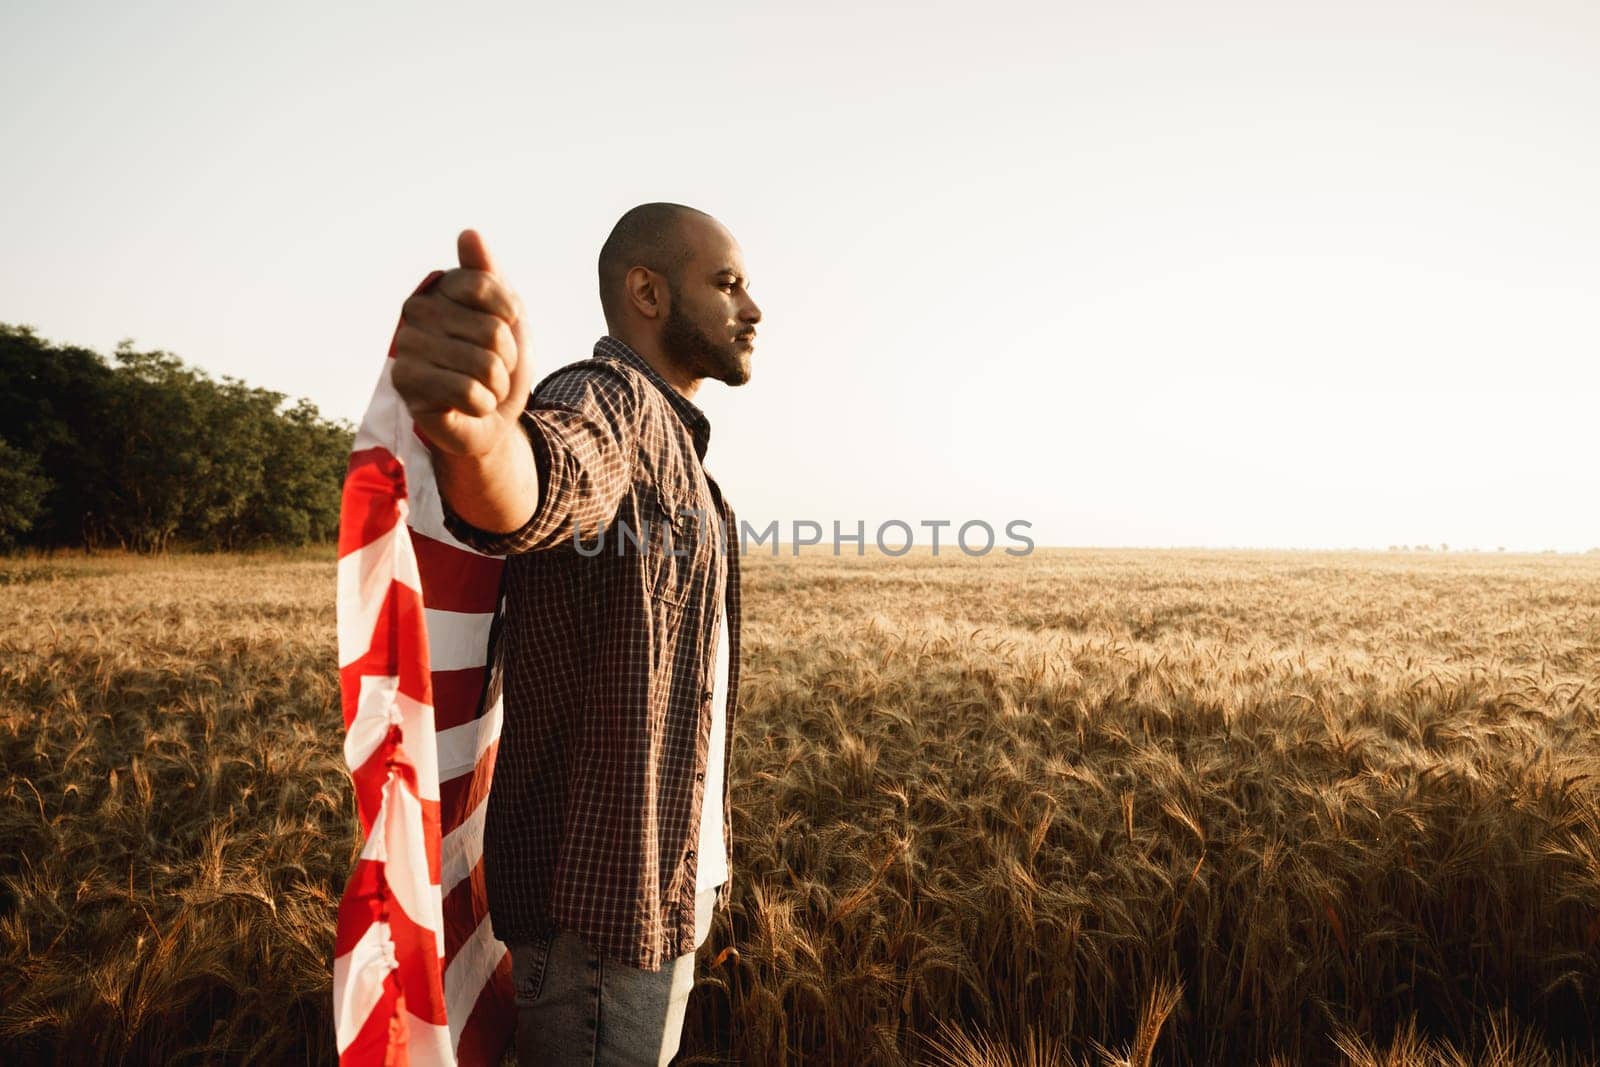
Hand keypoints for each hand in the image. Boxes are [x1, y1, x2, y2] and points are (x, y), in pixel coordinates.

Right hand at [392, 230, 533, 456]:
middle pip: (491, 330)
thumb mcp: (508, 316)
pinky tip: (469, 405)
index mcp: (442, 288)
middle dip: (506, 358)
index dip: (510, 314)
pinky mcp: (404, 382)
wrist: (492, 417)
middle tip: (492, 369)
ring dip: (496, 384)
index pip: (487, 285)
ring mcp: (407, 345)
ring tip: (481, 387)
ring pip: (482, 364)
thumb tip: (469, 234)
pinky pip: (466, 392)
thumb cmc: (499, 363)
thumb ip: (490, 275)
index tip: (504, 328)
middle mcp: (418, 311)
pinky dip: (482, 404)